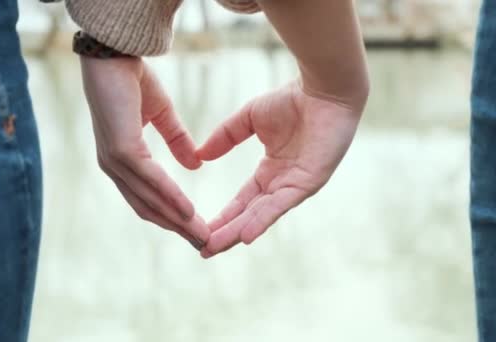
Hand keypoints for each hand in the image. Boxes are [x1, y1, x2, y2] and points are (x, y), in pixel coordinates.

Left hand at [80, 56, 209, 246]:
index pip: (147, 198)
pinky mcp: (121, 150)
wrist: (114, 53)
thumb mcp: (161, 115)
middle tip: (203, 243)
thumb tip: (194, 164)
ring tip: (201, 235)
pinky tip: (188, 210)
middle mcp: (115, 167)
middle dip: (177, 228)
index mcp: (122, 161)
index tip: (196, 229)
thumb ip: (176, 140)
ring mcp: (115, 161)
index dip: (171, 216)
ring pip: (150, 200)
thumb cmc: (132, 80)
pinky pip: (150, 180)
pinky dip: (170, 197)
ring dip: (177, 220)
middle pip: (149, 208)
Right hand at [197, 81, 365, 257]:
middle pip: (250, 215)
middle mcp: (282, 183)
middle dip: (226, 232)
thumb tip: (200, 154)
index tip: (202, 229)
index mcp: (271, 171)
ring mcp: (295, 185)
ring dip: (238, 232)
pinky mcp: (307, 182)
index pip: (243, 201)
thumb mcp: (248, 119)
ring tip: (214, 247)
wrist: (322, 88)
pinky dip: (262, 220)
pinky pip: (281, 205)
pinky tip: (245, 235)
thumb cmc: (292, 100)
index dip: (224, 215)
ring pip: (261, 215)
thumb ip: (225, 137)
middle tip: (203, 250)